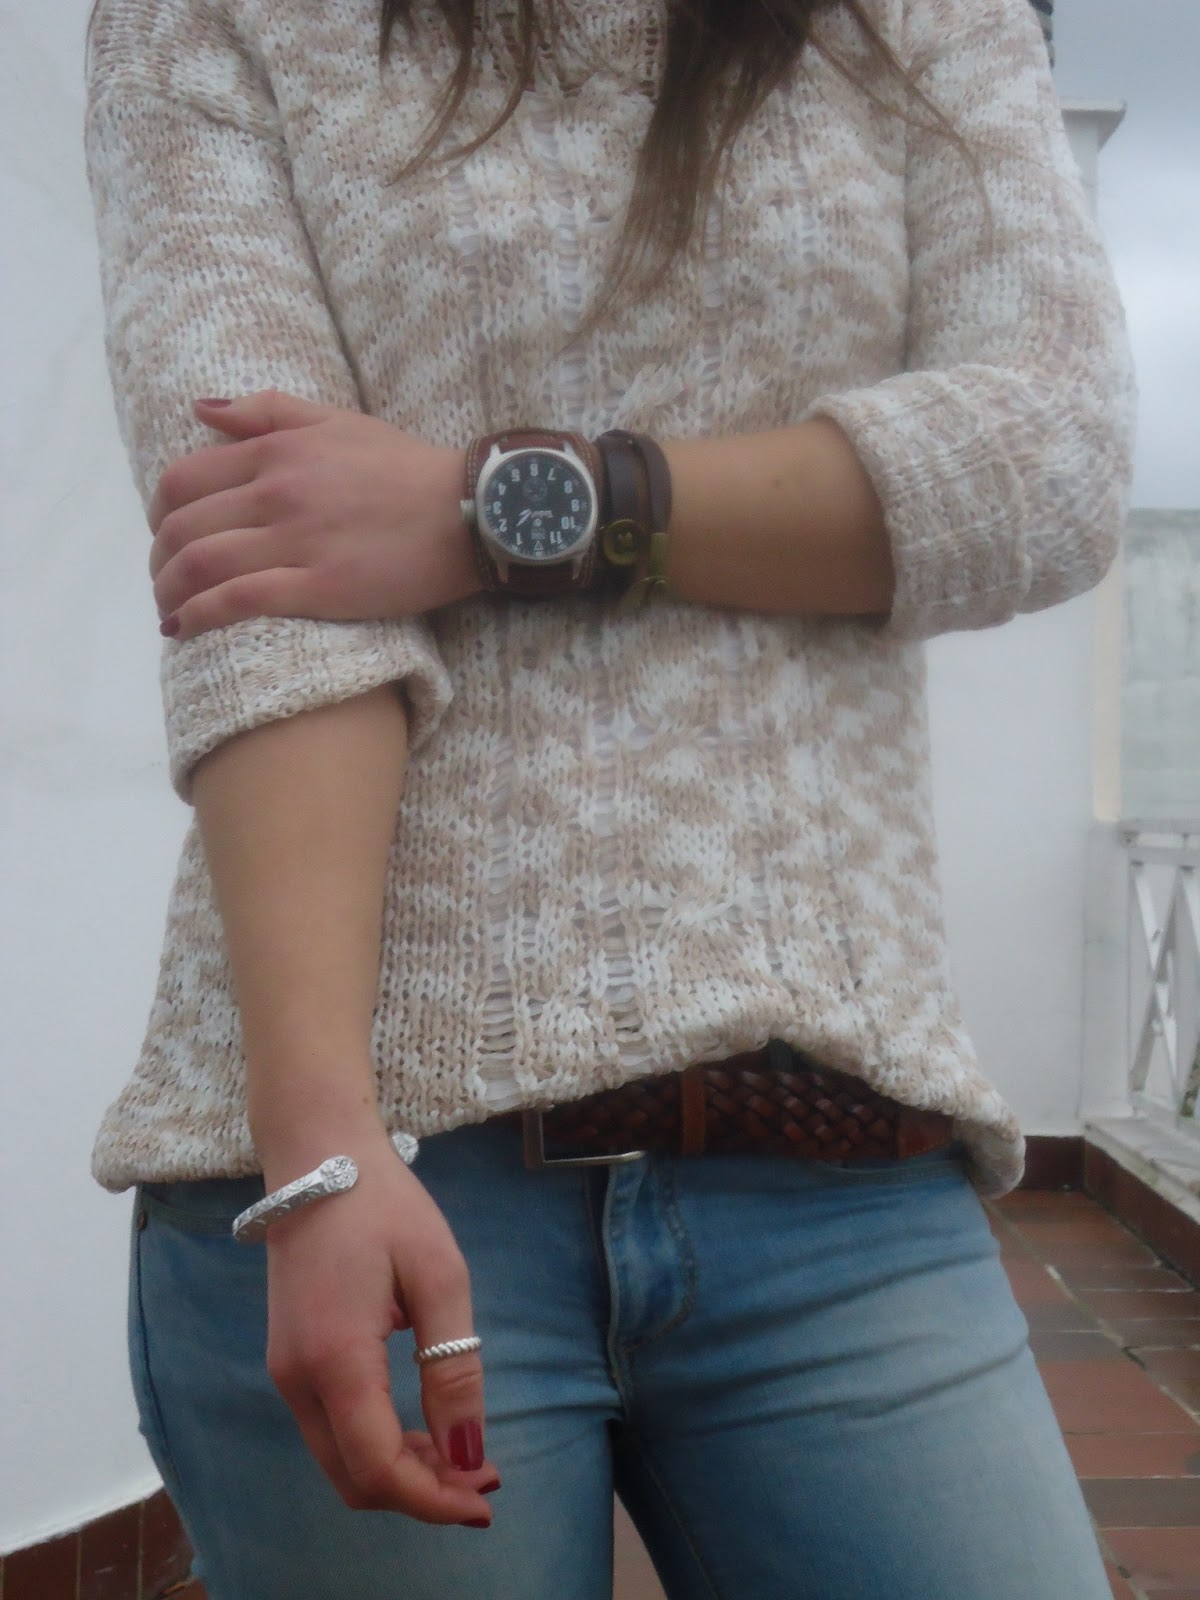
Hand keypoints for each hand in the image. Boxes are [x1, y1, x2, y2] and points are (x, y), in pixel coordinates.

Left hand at [147, 391, 479, 640]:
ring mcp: (297, 541)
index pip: (185, 480)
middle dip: (159, 560)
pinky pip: (239, 601)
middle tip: (166, 580)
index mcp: (278, 450)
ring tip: (169, 612)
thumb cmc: (409, 468)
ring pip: (200, 566)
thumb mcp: (338, 421)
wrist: (471, 512)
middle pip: (182, 527)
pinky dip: (200, 616)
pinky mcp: (320, 587)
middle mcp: (278, 492)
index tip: (167, 536)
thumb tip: (200, 410)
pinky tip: (186, 630)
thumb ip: (268, 411)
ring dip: (169, 593)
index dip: (161, 513)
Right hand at [261, 1125, 500, 1523]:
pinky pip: (331, 1431)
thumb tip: (469, 1451)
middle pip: (353, 1479)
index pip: (378, 1467)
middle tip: (483, 1476)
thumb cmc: (385, 1206)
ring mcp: (286, 1372)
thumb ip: (453, 1366)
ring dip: (399, 1473)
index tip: (487, 1498)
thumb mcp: (439, 1275)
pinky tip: (420, 1428)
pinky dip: (376, 1446)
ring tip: (461, 1455)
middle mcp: (297, 1380)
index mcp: (334, 1359)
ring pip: (340, 1461)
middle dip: (420, 1494)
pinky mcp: (289, 1361)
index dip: (433, 1498)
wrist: (319, 1156)